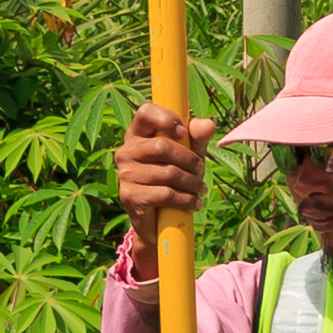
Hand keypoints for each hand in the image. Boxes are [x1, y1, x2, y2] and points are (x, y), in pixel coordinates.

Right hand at [115, 103, 217, 249]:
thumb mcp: (188, 155)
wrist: (157, 220)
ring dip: (192, 183)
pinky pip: (166, 194)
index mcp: (138, 134)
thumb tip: (207, 124)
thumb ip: (197, 138)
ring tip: (200, 189)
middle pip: (162, 146)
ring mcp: (125, 174)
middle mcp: (126, 151)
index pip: (145, 112)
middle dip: (189, 159)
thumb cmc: (173, 178)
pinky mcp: (130, 196)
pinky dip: (187, 200)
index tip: (183, 131)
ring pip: (168, 172)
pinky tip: (195, 204)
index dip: (166, 118)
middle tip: (201, 170)